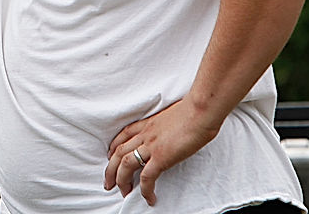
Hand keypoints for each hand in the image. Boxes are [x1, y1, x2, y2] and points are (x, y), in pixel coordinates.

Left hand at [103, 98, 221, 205]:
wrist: (200, 110)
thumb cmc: (194, 111)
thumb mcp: (173, 116)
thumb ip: (167, 126)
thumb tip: (174, 133)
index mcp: (147, 124)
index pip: (123, 136)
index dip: (114, 148)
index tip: (110, 157)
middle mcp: (145, 134)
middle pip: (118, 152)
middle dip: (110, 169)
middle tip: (108, 183)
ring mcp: (151, 145)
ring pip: (125, 165)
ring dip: (122, 180)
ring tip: (124, 193)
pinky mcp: (161, 157)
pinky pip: (147, 177)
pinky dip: (145, 190)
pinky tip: (149, 198)